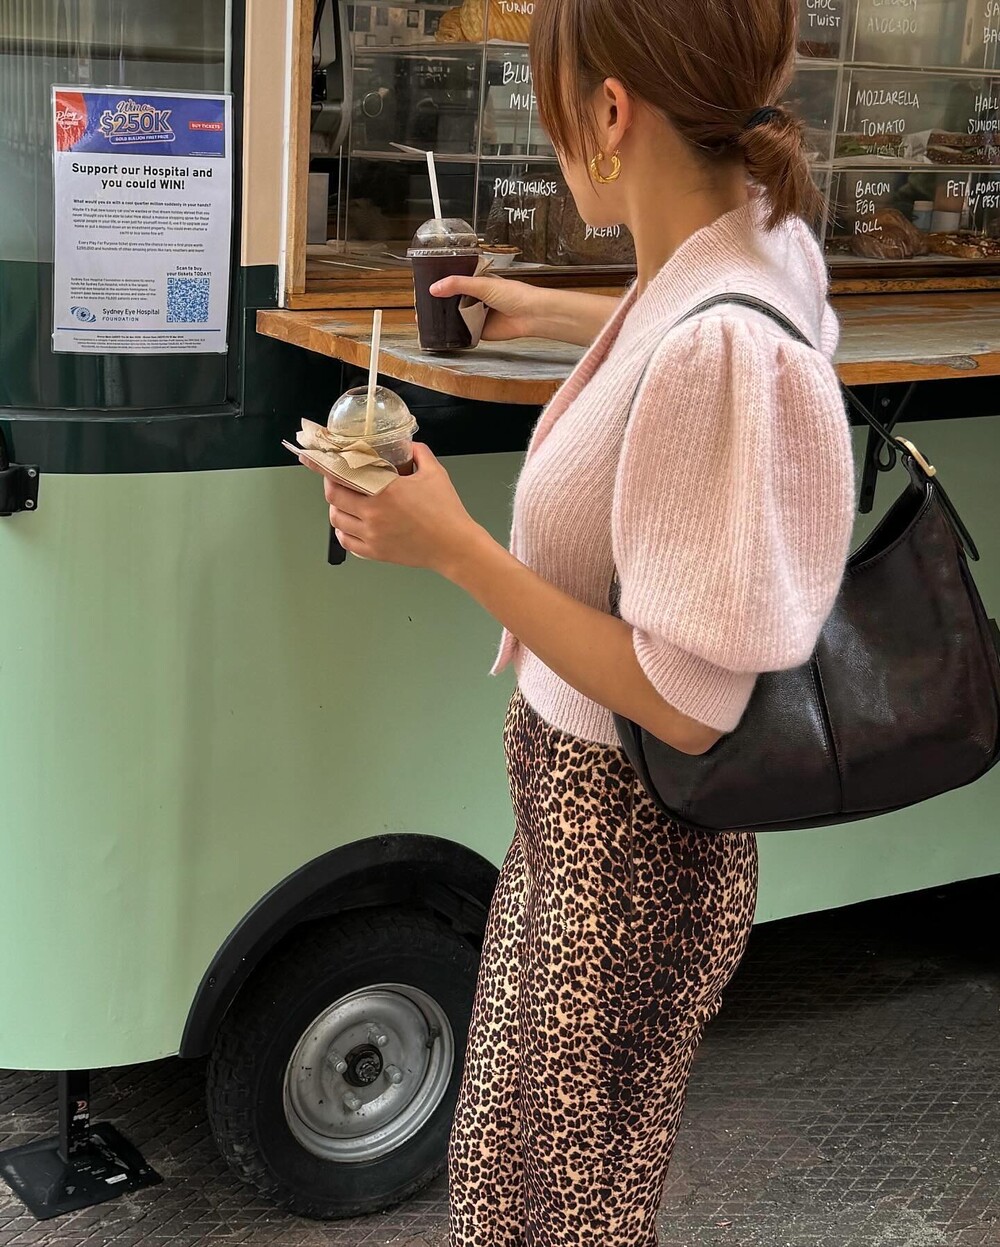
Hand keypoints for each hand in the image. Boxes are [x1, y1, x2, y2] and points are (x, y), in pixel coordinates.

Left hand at [319, 443, 485, 574]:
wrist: (455, 546)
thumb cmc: (447, 511)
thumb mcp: (435, 473)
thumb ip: (418, 453)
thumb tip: (409, 445)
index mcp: (385, 490)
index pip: (343, 475)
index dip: (325, 467)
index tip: (315, 460)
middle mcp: (373, 513)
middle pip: (333, 498)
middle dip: (331, 486)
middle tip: (337, 480)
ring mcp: (372, 535)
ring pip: (336, 520)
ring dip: (336, 509)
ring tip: (345, 503)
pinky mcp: (376, 552)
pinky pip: (346, 542)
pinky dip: (343, 532)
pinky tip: (349, 525)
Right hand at [429, 274, 548, 340]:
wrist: (530, 316)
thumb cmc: (515, 295)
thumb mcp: (482, 284)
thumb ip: (458, 284)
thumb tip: (435, 288)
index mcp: (477, 282)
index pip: (454, 280)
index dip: (440, 283)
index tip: (425, 286)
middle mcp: (476, 298)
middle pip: (452, 300)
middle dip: (440, 303)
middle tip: (423, 306)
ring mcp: (477, 315)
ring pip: (456, 316)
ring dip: (445, 318)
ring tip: (427, 319)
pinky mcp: (480, 331)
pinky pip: (463, 332)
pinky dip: (454, 333)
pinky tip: (443, 332)